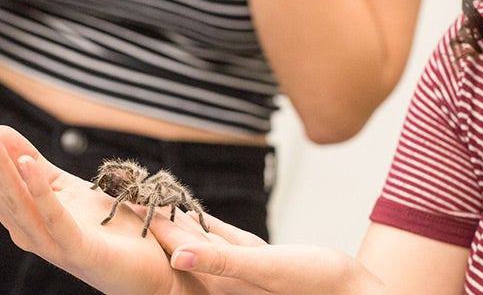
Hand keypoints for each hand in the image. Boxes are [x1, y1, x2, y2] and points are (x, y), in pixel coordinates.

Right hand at [0, 88, 209, 294]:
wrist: (149, 269)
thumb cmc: (108, 229)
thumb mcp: (68, 188)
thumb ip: (36, 165)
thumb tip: (3, 130)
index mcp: (25, 213)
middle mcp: (28, 229)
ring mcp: (50, 243)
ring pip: (16, 200)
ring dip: (1, 162)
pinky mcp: (76, 250)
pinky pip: (53, 217)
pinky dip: (39, 190)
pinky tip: (28, 164)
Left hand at [153, 214, 388, 294]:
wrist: (353, 292)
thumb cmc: (317, 285)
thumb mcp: (267, 269)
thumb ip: (222, 261)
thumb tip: (176, 256)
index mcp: (223, 287)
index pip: (180, 254)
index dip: (155, 230)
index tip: (128, 205)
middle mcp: (226, 282)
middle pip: (184, 248)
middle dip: (159, 225)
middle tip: (131, 197)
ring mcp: (241, 273)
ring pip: (202, 242)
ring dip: (180, 222)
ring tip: (153, 200)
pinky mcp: (257, 263)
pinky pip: (225, 240)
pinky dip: (208, 225)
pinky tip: (194, 213)